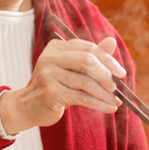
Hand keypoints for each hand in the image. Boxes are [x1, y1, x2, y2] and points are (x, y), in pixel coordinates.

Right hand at [0, 36, 124, 133]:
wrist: (27, 106)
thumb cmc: (54, 86)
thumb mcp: (71, 69)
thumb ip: (91, 56)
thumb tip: (112, 41)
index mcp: (57, 47)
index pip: (88, 48)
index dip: (108, 60)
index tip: (121, 73)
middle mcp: (51, 58)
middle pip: (87, 61)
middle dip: (106, 75)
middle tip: (115, 88)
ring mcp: (48, 75)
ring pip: (86, 82)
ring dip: (104, 93)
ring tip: (115, 101)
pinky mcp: (50, 93)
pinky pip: (81, 97)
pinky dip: (98, 103)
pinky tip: (109, 108)